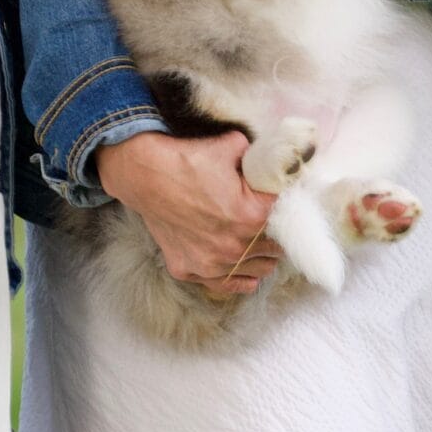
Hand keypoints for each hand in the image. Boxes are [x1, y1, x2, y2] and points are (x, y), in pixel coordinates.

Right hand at [95, 129, 279, 297]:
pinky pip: (224, 284)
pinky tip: (248, 277)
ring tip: (264, 248)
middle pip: (275, 248)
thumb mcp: (232, 147)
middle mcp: (235, 246)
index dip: (287, 208)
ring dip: (261, 258)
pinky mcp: (189, 270)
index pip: (287, 219)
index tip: (284, 205)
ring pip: (256, 270)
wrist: (144, 174)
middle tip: (274, 225)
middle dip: (276, 235)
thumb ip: (261, 157)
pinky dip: (238, 280)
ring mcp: (211, 263)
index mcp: (252, 216)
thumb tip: (277, 158)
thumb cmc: (187, 160)